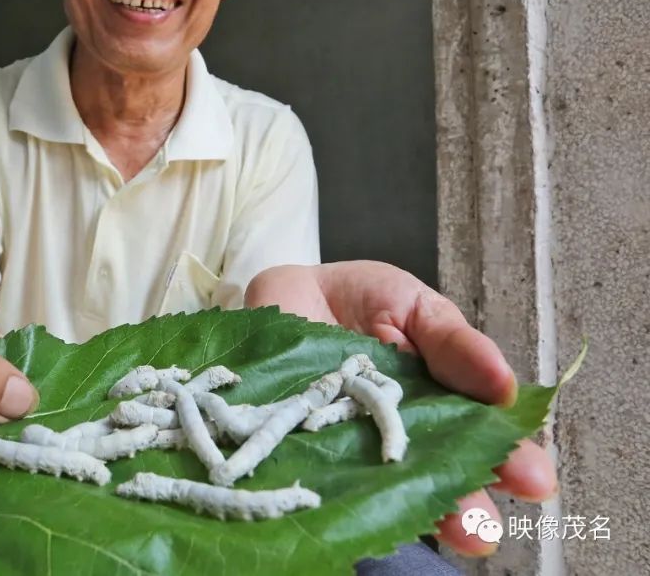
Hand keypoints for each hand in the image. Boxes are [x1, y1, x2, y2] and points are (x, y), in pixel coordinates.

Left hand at [245, 261, 557, 556]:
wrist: (291, 292)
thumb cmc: (361, 301)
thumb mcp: (415, 308)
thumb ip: (453, 344)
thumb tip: (505, 385)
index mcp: (441, 403)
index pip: (479, 439)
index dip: (508, 459)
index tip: (535, 480)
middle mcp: (404, 436)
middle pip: (438, 476)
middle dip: (468, 504)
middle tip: (486, 525)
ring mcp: (358, 449)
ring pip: (391, 491)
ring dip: (417, 512)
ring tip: (447, 533)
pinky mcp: (312, 452)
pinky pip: (330, 480)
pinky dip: (347, 495)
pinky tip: (367, 507)